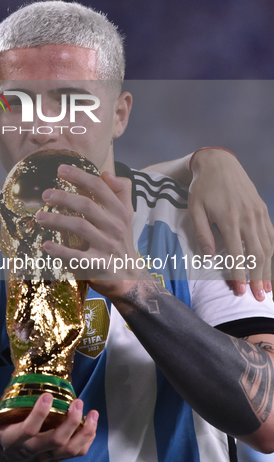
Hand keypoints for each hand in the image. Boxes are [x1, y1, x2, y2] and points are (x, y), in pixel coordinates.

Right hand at [0, 391, 97, 461]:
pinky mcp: (51, 459)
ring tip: (92, 413)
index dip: (39, 414)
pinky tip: (91, 424)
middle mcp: (29, 452)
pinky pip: (73, 454)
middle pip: (55, 441)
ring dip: (84, 433)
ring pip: (68, 450)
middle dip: (70, 422)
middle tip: (77, 402)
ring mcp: (43, 458)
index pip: (27, 431)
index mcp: (9, 441)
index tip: (47, 395)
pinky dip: (86, 441)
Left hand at [35, 164, 148, 297]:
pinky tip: (46, 245)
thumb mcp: (127, 215)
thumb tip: (106, 173)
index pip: (100, 188)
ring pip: (80, 227)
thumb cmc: (121, 241)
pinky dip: (60, 251)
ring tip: (40, 217)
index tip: (60, 169)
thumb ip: (120, 192)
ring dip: (57, 220)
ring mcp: (107, 246)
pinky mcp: (99, 265)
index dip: (80, 176)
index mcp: (120, 212)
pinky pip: (77, 257)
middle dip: (64, 197)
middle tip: (45, 194)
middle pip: (87, 205)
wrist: (129, 276)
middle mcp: (115, 227)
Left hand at [187, 149, 273, 299]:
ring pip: (268, 246)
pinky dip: (273, 252)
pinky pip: (271, 234)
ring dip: (269, 269)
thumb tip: (208, 257)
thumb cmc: (201, 188)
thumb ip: (202, 233)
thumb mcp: (194, 209)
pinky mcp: (262, 209)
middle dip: (258, 278)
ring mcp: (258, 213)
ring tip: (267, 289)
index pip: (237, 255)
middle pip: (257, 255)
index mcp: (229, 219)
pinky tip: (271, 266)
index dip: (239, 276)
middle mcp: (248, 217)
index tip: (239, 292)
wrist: (219, 163)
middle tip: (257, 298)